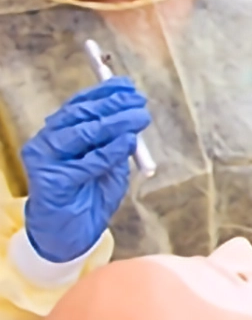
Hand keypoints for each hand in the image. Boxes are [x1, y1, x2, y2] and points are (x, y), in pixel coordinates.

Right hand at [22, 78, 149, 262]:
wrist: (69, 233)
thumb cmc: (89, 193)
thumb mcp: (108, 162)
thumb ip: (116, 141)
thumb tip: (133, 115)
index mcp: (58, 133)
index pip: (79, 105)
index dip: (104, 93)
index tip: (128, 86)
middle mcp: (46, 142)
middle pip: (80, 115)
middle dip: (113, 105)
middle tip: (139, 102)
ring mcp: (45, 161)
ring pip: (81, 133)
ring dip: (114, 123)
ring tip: (138, 117)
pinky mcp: (51, 181)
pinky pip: (86, 162)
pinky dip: (109, 151)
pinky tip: (126, 142)